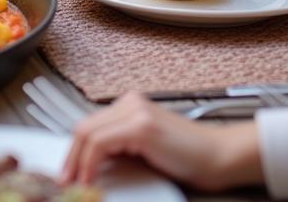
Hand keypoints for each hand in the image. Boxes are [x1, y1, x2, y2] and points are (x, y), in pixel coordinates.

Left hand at [63, 92, 261, 192]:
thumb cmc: (190, 160)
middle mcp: (129, 103)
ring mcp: (134, 111)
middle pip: (84, 127)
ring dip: (77, 161)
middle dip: (70, 156)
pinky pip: (101, 142)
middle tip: (64, 181)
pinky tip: (91, 179)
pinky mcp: (141, 126)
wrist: (223, 157)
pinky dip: (90, 161)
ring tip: (75, 184)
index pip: (90, 126)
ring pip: (88, 133)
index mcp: (129, 107)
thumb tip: (91, 166)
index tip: (67, 172)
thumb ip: (121, 148)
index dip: (74, 150)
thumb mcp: (146, 151)